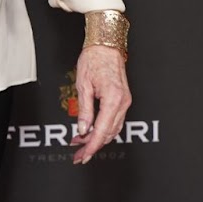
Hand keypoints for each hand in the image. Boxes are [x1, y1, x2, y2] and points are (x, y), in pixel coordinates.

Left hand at [70, 45, 130, 165]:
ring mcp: (125, 101)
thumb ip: (84, 110)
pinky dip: (103, 128)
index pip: (102, 131)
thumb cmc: (93, 59)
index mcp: (113, 99)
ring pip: (113, 129)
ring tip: (80, 143)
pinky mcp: (123, 99)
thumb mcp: (83, 86)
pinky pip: (114, 120)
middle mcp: (122, 102)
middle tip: (78, 154)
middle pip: (108, 133)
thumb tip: (83, 129)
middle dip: (93, 146)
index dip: (91, 146)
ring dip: (97, 138)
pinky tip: (91, 131)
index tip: (83, 156)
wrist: (105, 45)